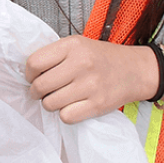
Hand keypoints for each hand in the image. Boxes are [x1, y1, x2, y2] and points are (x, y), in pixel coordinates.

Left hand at [26, 35, 158, 123]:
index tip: (33, 77)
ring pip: (50, 104)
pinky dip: (65, 114)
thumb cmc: (102, 58)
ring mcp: (90, 86)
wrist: (135, 70)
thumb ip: (55, 55)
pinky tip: (72, 105)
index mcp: (73, 46)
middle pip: (40, 86)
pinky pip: (66, 117)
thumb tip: (28, 74)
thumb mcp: (78, 45)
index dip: (29, 74)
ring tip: (60, 97)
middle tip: (43, 91)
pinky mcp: (97, 105)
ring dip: (50, 103)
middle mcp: (81, 64)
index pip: (34, 63)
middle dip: (36, 92)